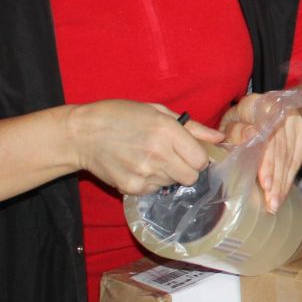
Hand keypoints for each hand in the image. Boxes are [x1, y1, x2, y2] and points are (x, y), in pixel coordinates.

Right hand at [66, 100, 220, 195]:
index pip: (200, 160)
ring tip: (148, 158)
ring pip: (173, 184)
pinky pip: (154, 190)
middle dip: (186, 169)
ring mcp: (144, 173)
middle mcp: (158, 154)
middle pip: (191, 177)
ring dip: (167, 175)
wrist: (82, 133)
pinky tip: (137, 167)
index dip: (197, 158)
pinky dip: (150, 182)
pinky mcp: (131, 187)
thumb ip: (192, 128)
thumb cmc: (120, 116)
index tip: (188, 152)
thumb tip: (219, 139)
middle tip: (170, 157)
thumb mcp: (157, 111)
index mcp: (167, 131)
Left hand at [221, 94, 301, 212]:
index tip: (265, 184)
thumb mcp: (231, 121)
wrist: (259, 107)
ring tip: (275, 204)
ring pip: (290, 157)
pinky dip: (290, 176)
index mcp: (260, 105)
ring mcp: (295, 121)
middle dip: (276, 179)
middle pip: (280, 151)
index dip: (267, 162)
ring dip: (283, 183)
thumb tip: (251, 135)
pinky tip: (284, 191)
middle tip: (271, 203)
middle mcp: (282, 112)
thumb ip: (236, 130)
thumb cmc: (238, 119)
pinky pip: (298, 157)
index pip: (267, 138)